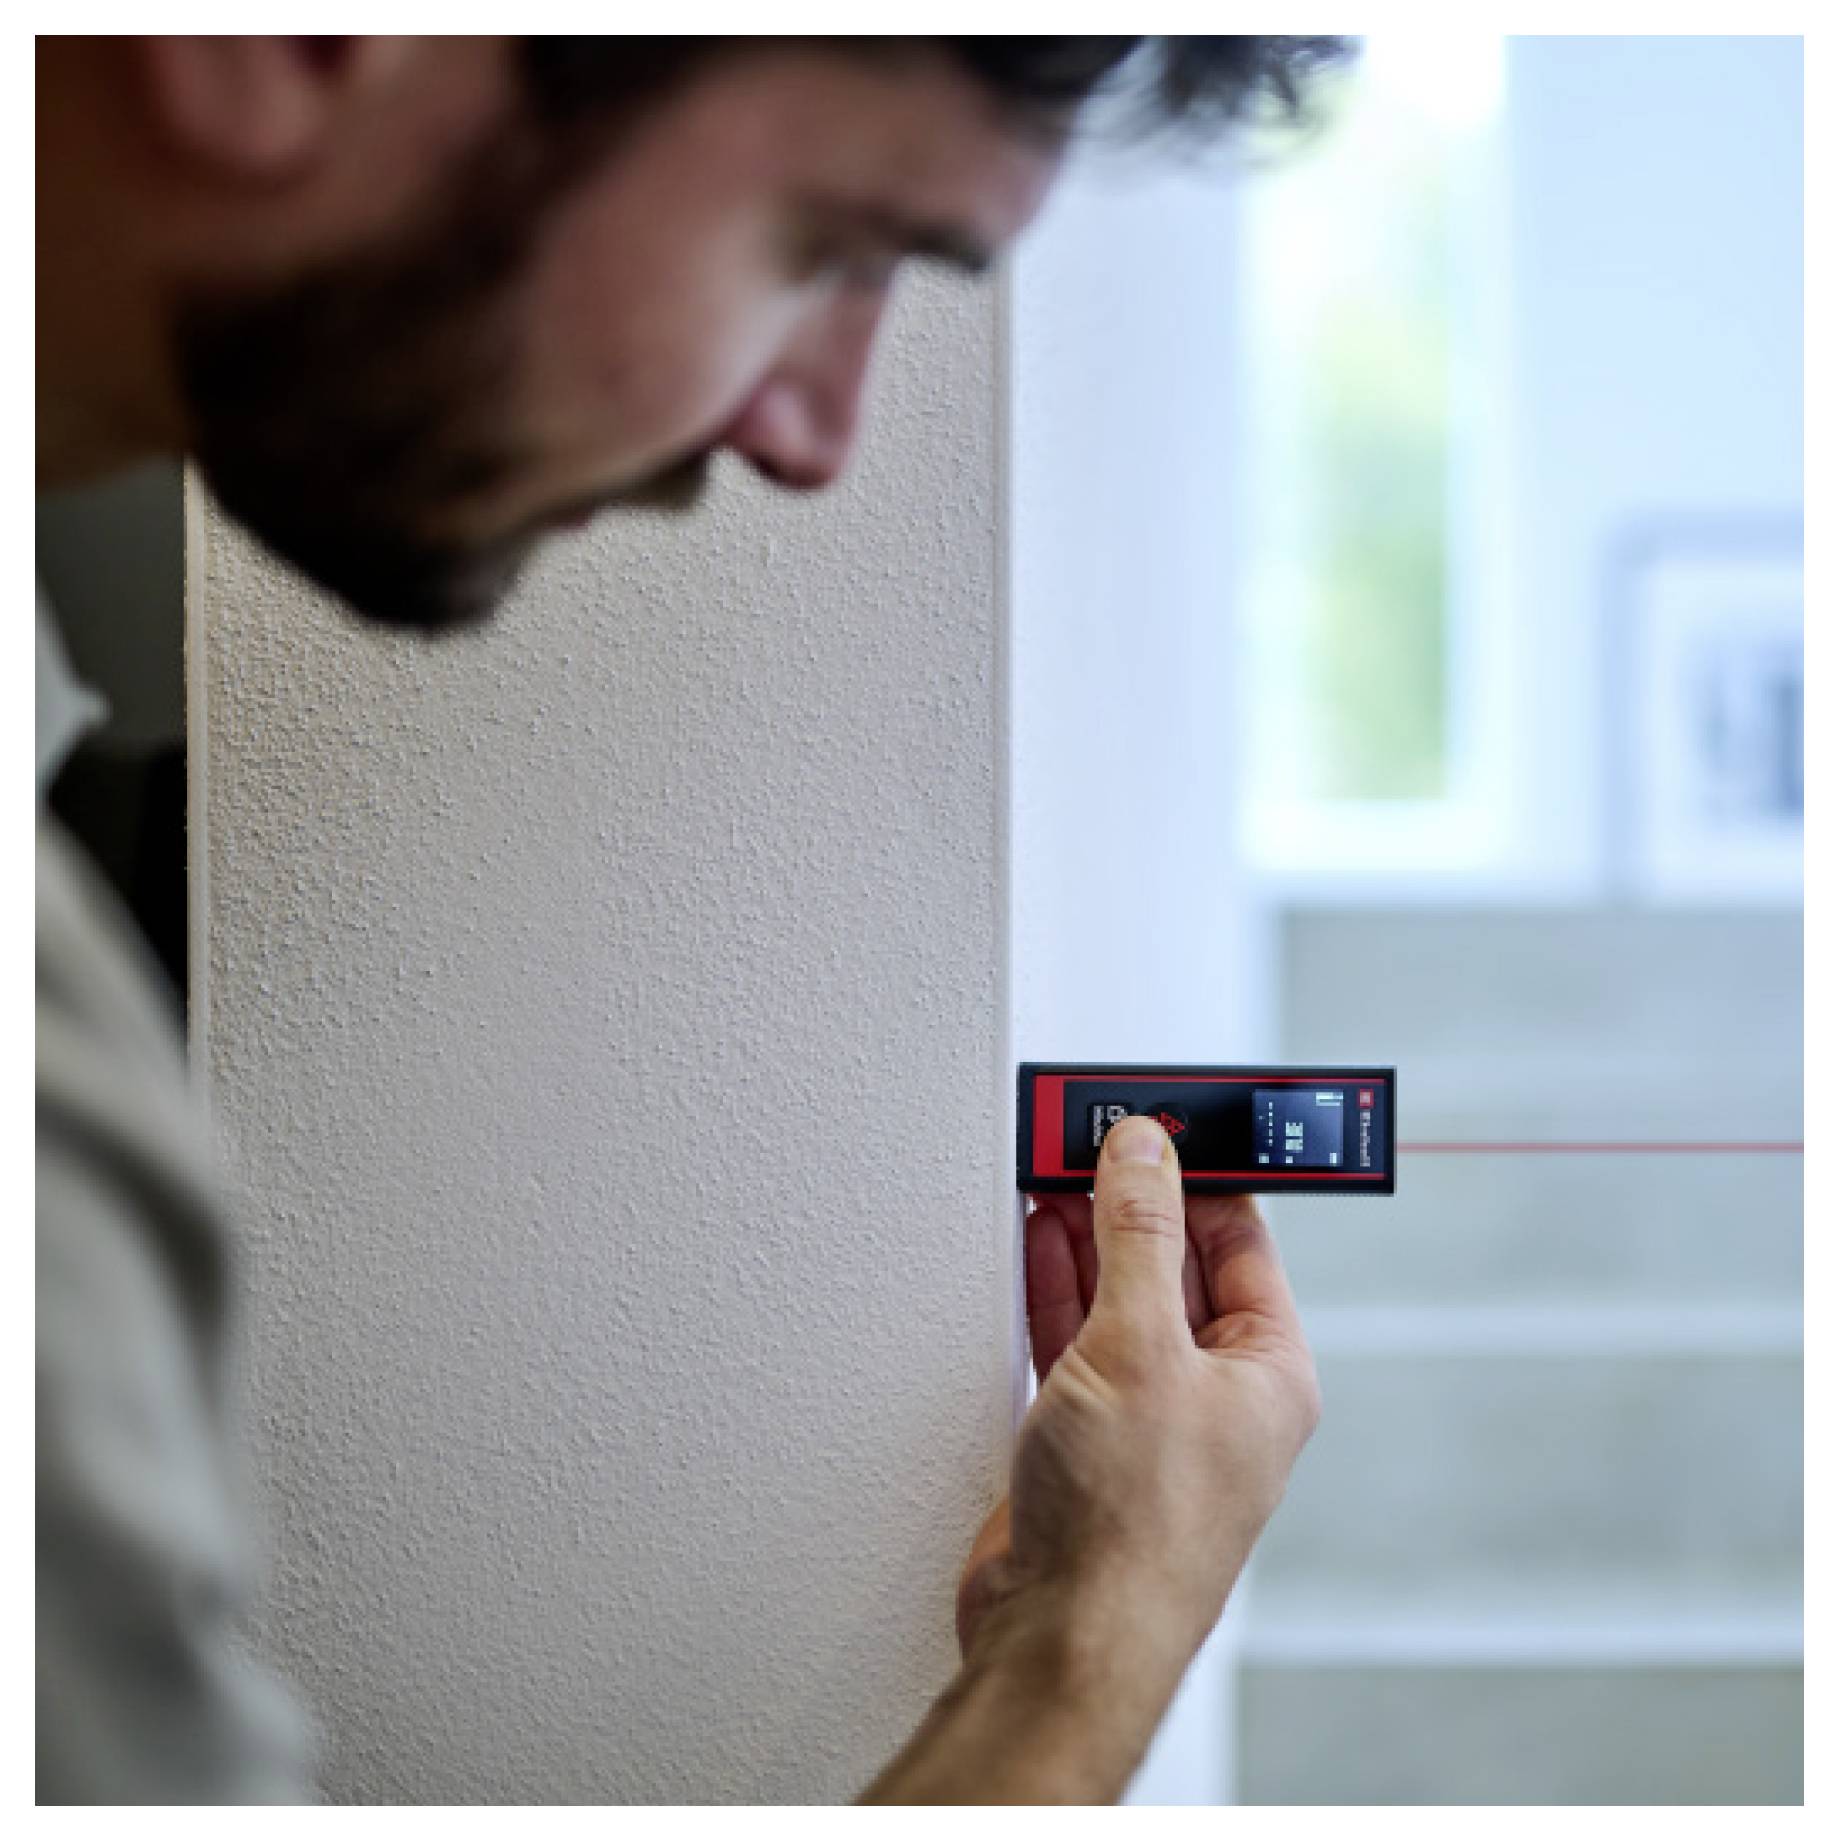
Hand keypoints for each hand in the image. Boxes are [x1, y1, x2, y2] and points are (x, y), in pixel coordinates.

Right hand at [956, 1114, 1320, 1680]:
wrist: (1060, 1640)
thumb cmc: (1134, 1530)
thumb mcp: (1140, 1345)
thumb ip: (1136, 1235)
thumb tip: (1144, 1151)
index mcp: (1267, 1369)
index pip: (1239, 1236)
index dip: (1199, 1171)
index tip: (1155, 1117)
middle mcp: (1213, 1390)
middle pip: (1173, 1260)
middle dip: (1132, 1196)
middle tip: (1089, 1133)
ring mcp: (1146, 1413)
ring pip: (1118, 1294)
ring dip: (1086, 1232)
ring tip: (1053, 1163)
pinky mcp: (1084, 1435)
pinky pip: (1072, 1336)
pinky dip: (1052, 1284)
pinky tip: (1033, 1238)